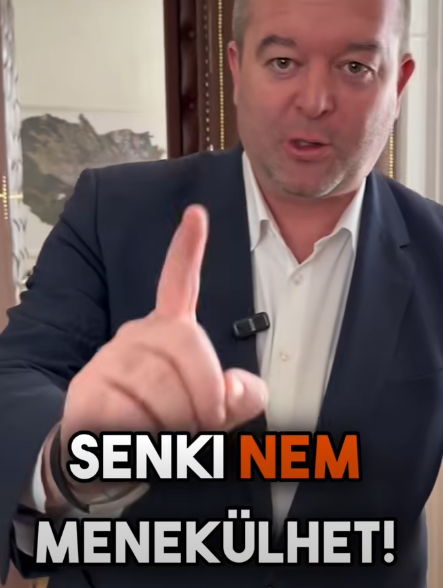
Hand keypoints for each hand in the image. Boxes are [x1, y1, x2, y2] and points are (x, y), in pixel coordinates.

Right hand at [43, 206, 267, 507]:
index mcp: (170, 331)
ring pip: (163, 388)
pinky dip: (148, 439)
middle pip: (187, 348)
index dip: (189, 249)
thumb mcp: (216, 411)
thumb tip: (235, 389)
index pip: (180, 283)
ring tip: (164, 434)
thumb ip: (243, 397)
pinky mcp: (89, 388)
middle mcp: (137, 334)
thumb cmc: (168, 422)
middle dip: (206, 398)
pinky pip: (134, 415)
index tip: (197, 213)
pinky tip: (134, 436)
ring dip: (177, 425)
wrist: (108, 449)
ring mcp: (110, 358)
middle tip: (201, 426)